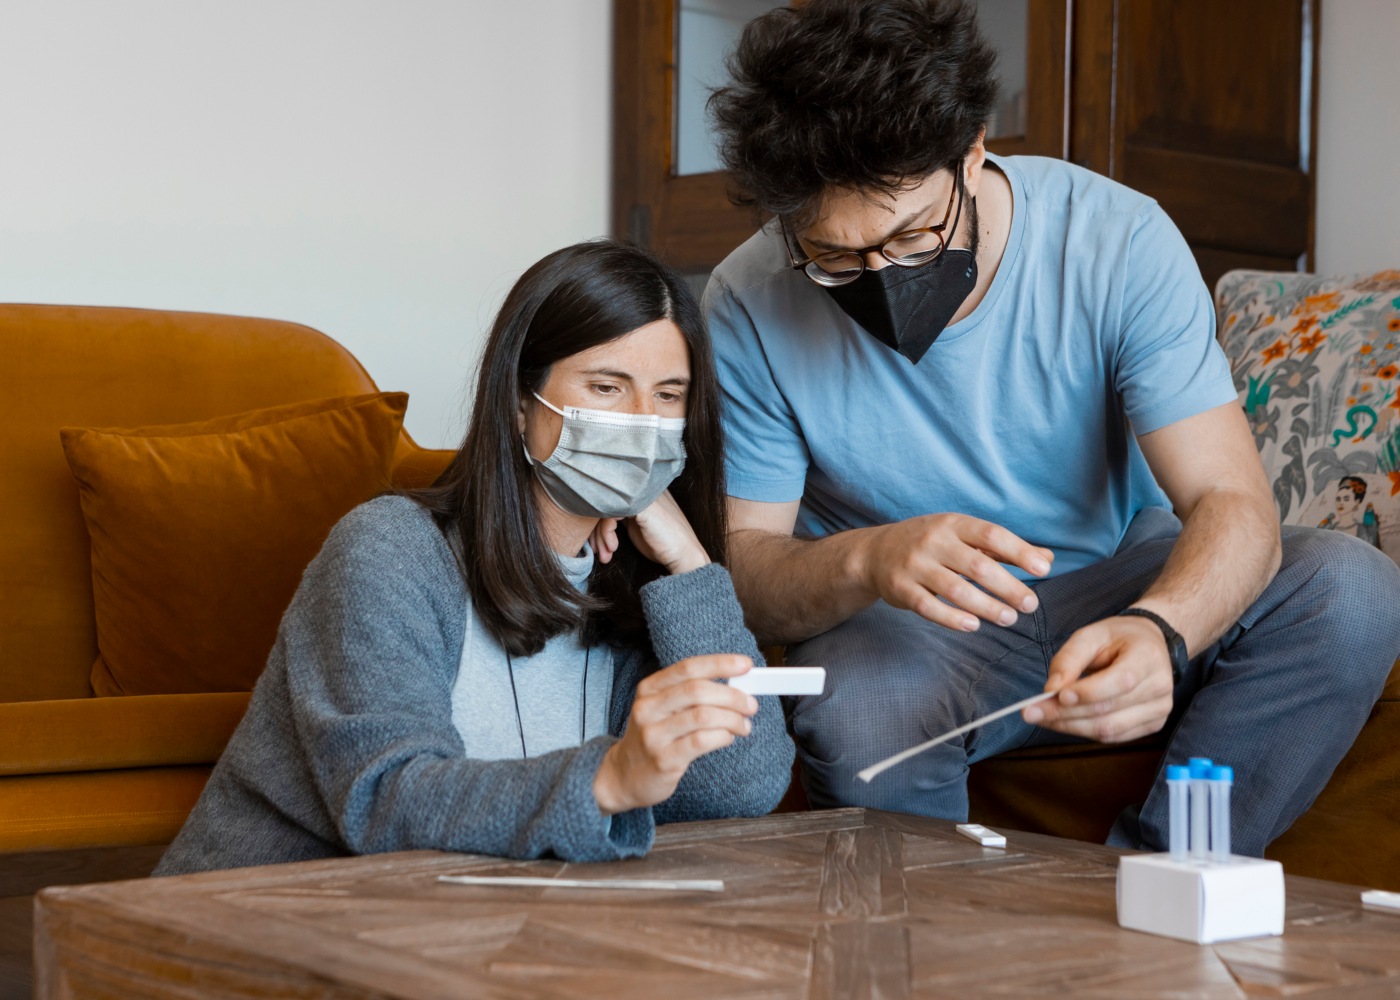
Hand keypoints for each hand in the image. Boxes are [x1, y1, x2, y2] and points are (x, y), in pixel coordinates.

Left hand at [591, 490, 710, 574]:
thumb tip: (596, 516)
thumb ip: (621, 515)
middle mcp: (641, 488)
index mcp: (642, 490)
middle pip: (605, 502)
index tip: (600, 544)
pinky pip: (611, 513)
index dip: (600, 523)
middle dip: (597, 530)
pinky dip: (607, 532)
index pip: (611, 499)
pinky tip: (613, 547)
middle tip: (598, 551)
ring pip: (606, 508)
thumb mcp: (637, 525)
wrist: (683, 555)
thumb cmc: (662, 543)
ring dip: (602, 535)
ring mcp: (642, 495)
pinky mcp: (641, 506)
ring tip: (606, 553)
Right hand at [593, 654, 757, 814]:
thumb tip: (737, 685)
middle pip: (698, 690)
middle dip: (732, 696)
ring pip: (703, 716)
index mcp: (649, 689)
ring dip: (732, 719)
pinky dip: (723, 737)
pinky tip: (728, 738)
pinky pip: (701, 742)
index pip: (688, 667)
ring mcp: (653, 735)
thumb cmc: (654, 737)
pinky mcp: (663, 759)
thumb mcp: (663, 708)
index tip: (746, 665)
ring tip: (743, 725)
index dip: (720, 663)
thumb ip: (692, 695)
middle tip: (751, 705)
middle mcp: (648, 708)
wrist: (623, 776)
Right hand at [853, 513, 1052, 630]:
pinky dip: (953, 619)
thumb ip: (1003, 548)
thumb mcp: (963, 536)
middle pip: (977, 566)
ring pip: (956, 590)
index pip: (992, 535)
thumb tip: (1047, 559)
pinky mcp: (900, 589)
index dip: (1019, 552)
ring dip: (986, 607)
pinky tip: (974, 625)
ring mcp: (914, 566)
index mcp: (953, 524)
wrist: (875, 553)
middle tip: (1030, 605)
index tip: (1043, 569)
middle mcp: (933, 542)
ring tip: (1009, 619)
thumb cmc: (931, 544)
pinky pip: (929, 607)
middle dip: (1008, 587)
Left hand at [1023, 616, 1174, 742]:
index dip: (1088, 692)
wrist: (1150, 646)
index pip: (1121, 681)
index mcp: (1149, 657)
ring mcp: (1159, 710)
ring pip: (1109, 729)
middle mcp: (1160, 687)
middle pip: (1109, 710)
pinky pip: (1113, 736)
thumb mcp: (1091, 635)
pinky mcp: (1153, 725)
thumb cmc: (1118, 638)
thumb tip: (1051, 690)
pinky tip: (1065, 721)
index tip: (1055, 696)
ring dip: (1070, 727)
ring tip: (1042, 718)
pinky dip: (1084, 731)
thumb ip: (1070, 659)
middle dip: (1065, 714)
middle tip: (1031, 712)